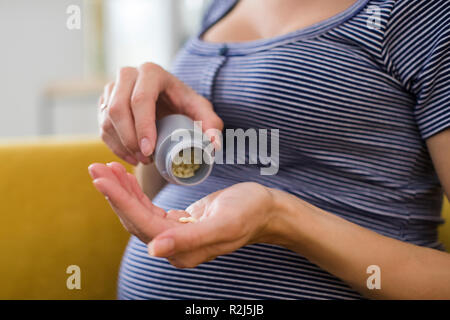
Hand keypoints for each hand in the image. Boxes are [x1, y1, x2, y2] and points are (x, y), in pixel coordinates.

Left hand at [88, 162, 276, 267]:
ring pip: (139, 214)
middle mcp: (175, 248)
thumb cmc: (250, 213)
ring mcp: (176, 236)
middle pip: (135, 220)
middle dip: (114, 194)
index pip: (142, 224)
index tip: (102, 178)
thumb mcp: (224, 223)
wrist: (266, 210)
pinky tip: (127, 180)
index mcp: (183, 250)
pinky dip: (136, 194)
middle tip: (95, 168)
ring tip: (105, 169)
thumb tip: (154, 250)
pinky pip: (150, 210)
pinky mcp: (178, 224)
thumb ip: (190, 239)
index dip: (120, 201)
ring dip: (121, 192)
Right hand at [98, 63, 222, 165]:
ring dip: (122, 144)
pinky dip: (114, 146)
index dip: (143, 127)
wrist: (169, 104)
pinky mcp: (104, 102)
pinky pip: (102, 127)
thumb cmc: (186, 106)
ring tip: (142, 160)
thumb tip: (213, 146)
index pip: (140, 99)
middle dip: (130, 139)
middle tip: (146, 159)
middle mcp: (128, 75)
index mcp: (152, 72)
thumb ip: (212, 126)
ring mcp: (112, 87)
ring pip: (106, 119)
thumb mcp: (202, 112)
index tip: (149, 151)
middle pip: (118, 108)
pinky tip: (130, 157)